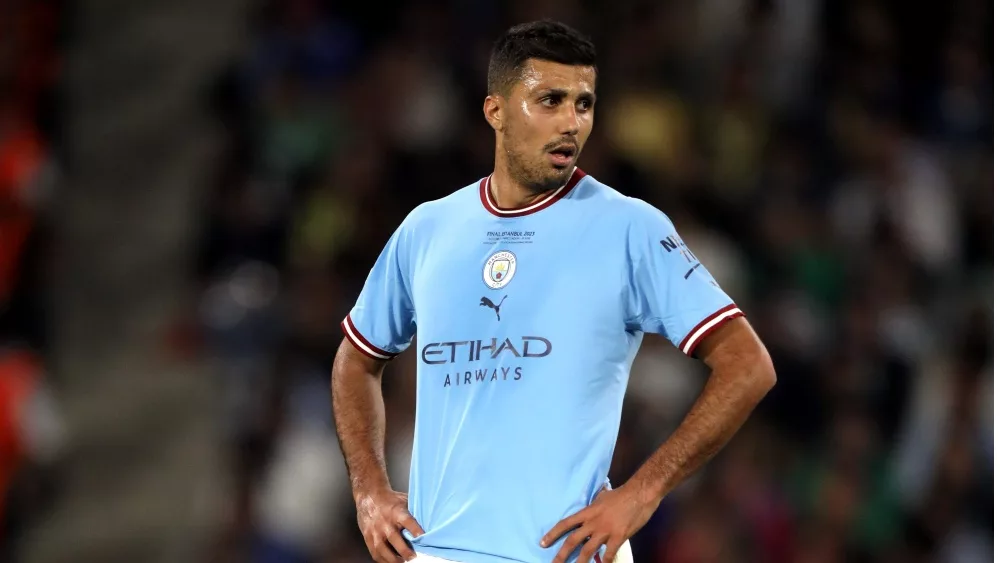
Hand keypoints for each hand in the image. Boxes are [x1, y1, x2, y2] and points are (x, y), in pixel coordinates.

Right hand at [356, 488, 424, 561]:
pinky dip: (383, 560)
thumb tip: (430, 523)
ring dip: (392, 559)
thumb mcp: (404, 501)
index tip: (422, 537)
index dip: (415, 529)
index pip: (407, 520)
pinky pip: (374, 552)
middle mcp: (385, 522)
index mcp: (396, 511)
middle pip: (394, 538)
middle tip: (413, 557)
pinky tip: (391, 562)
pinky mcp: (368, 537)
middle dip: (404, 550)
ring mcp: (375, 530)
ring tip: (403, 562)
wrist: (369, 496)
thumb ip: (414, 512)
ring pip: (382, 548)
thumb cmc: (391, 500)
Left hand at [540, 483, 657, 562]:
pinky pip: (609, 554)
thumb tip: (593, 499)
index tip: (543, 543)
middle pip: (572, 540)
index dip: (553, 534)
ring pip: (588, 550)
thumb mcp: (602, 496)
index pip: (565, 524)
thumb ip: (595, 502)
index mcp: (588, 512)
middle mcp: (593, 523)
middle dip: (561, 554)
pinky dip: (604, 562)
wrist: (639, 494)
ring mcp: (605, 531)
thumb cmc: (621, 494)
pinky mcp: (618, 537)